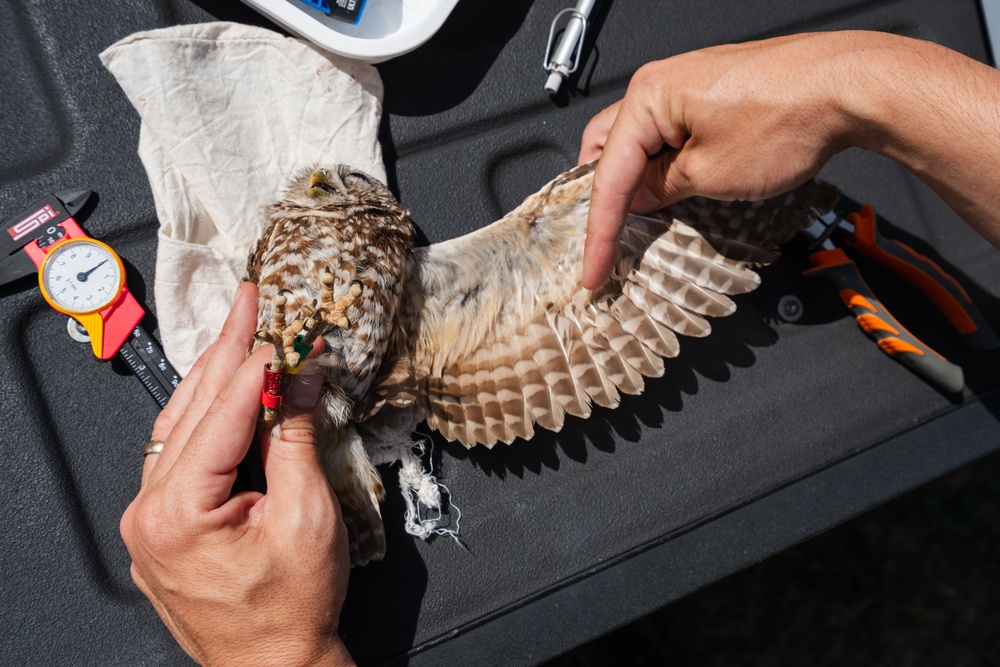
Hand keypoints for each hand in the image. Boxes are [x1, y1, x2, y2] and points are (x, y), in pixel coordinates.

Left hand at [120, 282, 354, 666]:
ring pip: (180, 426)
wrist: (275, 666)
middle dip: (226, 351)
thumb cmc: (291, 609)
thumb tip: (301, 376)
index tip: (283, 326)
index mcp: (176, 512)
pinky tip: (224, 391)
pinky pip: (180, 454)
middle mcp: (148, 512)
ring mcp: (149, 520)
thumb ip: (296, 436)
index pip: (221, 413)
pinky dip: (207, 418)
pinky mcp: (163, 525)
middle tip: (248, 301)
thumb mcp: (307, 515)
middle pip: (192, 409)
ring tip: (239, 332)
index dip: (257, 364)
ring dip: (213, 378)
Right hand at [579, 31, 869, 288]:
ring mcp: (691, 83)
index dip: (598, 231)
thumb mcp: (711, 175)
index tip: (594, 268)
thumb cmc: (791, 116)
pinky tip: (682, 187)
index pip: (607, 174)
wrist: (851, 86)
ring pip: (643, 139)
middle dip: (605, 195)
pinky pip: (673, 131)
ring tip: (651, 218)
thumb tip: (639, 198)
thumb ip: (661, 189)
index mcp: (649, 96)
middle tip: (609, 238)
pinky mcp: (716, 92)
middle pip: (610, 147)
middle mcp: (663, 81)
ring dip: (640, 179)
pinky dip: (668, 162)